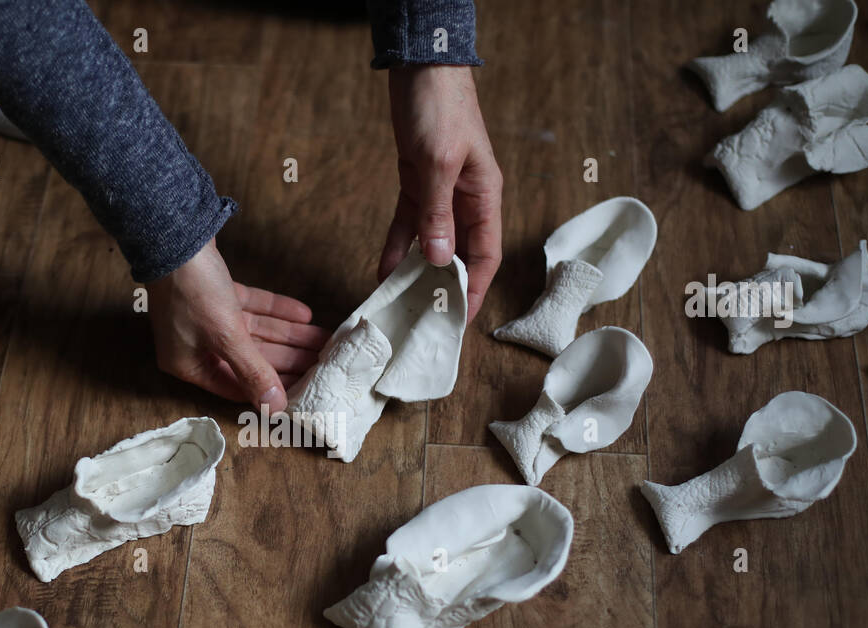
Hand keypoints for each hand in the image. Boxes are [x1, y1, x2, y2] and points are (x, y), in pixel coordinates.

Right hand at [148, 239, 327, 411]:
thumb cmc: (193, 292)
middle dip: (288, 359)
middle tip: (321, 363)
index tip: (302, 390)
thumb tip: (273, 408)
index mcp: (190, 365)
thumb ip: (252, 371)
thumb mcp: (226, 336)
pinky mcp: (218, 295)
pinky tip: (304, 315)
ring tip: (323, 340)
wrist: (175, 236)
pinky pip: (252, 309)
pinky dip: (276, 311)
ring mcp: (207, 319)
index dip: (269, 389)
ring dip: (289, 335)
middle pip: (251, 358)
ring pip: (256, 333)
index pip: (236, 387)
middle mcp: (197, 345)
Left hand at [380, 65, 502, 320]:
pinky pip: (406, 225)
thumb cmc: (441, 107)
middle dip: (444, 287)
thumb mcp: (439, 163)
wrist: (421, 67)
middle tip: (426, 320)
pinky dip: (395, 247)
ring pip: (430, 244)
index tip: (459, 319)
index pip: (485, 255)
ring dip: (416, 272)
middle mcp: (465, 201)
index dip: (475, 289)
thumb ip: (437, 213)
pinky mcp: (415, 184)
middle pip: (458, 254)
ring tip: (401, 303)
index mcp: (484, 196)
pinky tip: (382, 270)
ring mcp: (440, 194)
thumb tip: (437, 259)